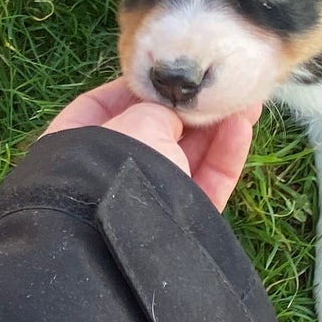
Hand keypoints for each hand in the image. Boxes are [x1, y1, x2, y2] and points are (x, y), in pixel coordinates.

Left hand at [43, 78, 260, 211]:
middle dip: (188, 107)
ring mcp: (143, 202)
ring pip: (184, 157)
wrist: (121, 248)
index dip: (138, 87)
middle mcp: (105, 174)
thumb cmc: (113, 169)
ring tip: (246, 99)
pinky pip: (203, 185)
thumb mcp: (136, 123)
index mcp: (75, 145)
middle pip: (153, 132)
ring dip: (214, 127)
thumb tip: (174, 116)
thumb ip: (158, 110)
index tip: (169, 73)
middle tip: (221, 84)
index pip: (103, 105)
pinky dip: (223, 157)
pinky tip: (242, 128)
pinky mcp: (177, 226)